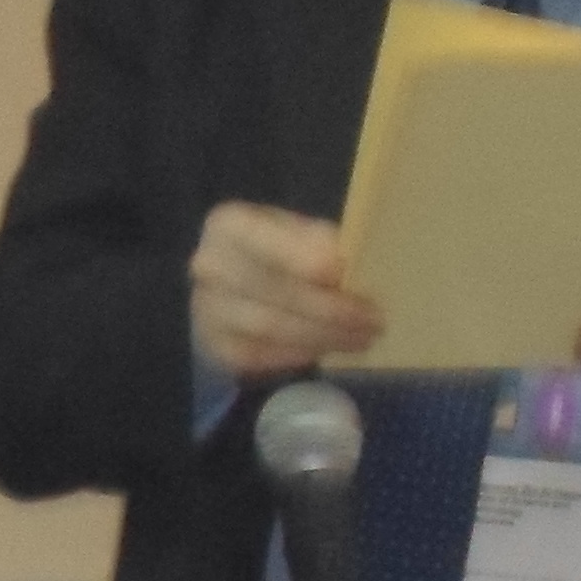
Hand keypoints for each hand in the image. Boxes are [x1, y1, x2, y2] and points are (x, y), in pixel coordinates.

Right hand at [188, 203, 379, 381]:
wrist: (246, 279)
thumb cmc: (285, 250)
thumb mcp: (303, 232)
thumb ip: (321, 242)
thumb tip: (343, 269)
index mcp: (228, 225)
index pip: (267, 243)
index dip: (305, 260)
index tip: (343, 275)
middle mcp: (208, 265)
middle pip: (274, 290)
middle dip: (329, 308)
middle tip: (374, 320)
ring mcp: (206, 308)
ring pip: (270, 327)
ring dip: (322, 336)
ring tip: (362, 338)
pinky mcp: (215, 345)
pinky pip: (260, 355)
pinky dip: (299, 354)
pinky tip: (326, 348)